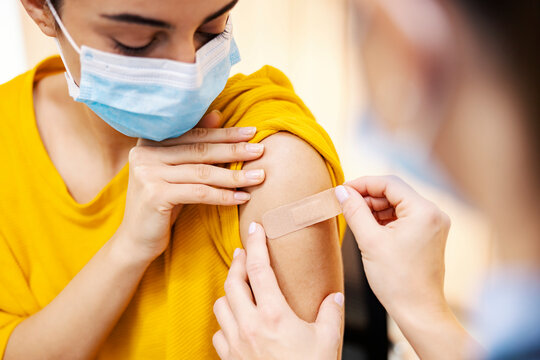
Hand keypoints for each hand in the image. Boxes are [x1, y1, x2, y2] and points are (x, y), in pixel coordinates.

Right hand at [116, 112, 266, 262]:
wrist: (137, 240)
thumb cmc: (162, 204)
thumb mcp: (177, 172)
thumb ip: (193, 145)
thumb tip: (218, 114)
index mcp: (149, 142)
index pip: (194, 134)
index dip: (224, 133)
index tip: (252, 132)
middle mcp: (144, 153)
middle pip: (200, 150)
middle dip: (234, 150)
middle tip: (261, 150)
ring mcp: (147, 173)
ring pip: (202, 172)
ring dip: (235, 175)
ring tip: (259, 176)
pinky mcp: (154, 195)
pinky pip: (199, 193)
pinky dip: (223, 195)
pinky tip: (242, 197)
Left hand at [212, 223, 343, 359]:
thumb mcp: (327, 341)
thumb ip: (331, 313)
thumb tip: (334, 297)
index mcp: (274, 315)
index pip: (259, 268)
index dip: (256, 244)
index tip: (255, 228)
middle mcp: (250, 325)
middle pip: (233, 282)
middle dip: (237, 263)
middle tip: (243, 252)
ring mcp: (236, 343)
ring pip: (221, 305)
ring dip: (229, 292)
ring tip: (240, 286)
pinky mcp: (230, 359)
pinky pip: (219, 332)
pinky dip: (226, 321)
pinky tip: (237, 321)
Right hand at [335, 176, 449, 319]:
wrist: (418, 311)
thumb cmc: (397, 281)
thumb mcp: (369, 241)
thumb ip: (354, 211)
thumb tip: (341, 191)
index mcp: (424, 211)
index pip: (389, 183)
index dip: (363, 183)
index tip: (343, 190)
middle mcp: (433, 213)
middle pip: (394, 192)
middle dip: (368, 197)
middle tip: (345, 204)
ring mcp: (433, 224)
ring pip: (398, 204)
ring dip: (375, 208)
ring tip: (354, 217)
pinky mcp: (429, 234)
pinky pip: (403, 217)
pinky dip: (385, 219)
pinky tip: (369, 227)